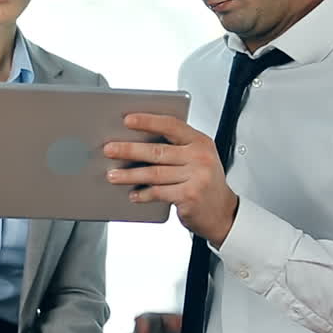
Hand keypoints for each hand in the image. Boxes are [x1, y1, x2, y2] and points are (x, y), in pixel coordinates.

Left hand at [104, 113, 238, 246]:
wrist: (223, 212)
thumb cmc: (204, 183)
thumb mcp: (196, 159)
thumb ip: (174, 149)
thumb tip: (135, 142)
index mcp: (200, 142)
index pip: (171, 125)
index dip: (148, 121)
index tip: (127, 120)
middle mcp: (200, 157)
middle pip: (157, 150)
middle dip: (129, 150)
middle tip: (110, 149)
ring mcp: (197, 177)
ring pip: (154, 173)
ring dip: (130, 174)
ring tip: (113, 175)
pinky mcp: (190, 196)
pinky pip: (159, 192)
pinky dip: (143, 194)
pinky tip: (133, 194)